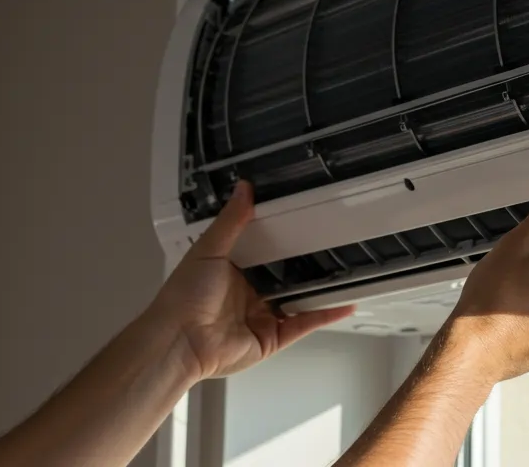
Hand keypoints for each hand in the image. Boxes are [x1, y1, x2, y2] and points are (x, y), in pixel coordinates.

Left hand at [144, 182, 354, 380]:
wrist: (179, 340)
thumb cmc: (184, 296)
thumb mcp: (209, 249)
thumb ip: (232, 221)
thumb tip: (244, 188)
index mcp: (233, 270)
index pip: (265, 249)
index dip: (284, 236)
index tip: (306, 219)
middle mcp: (249, 293)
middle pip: (286, 275)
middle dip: (308, 263)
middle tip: (335, 243)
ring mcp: (262, 316)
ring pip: (299, 300)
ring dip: (321, 289)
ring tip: (349, 271)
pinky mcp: (272, 338)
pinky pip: (303, 323)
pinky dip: (325, 314)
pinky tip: (345, 303)